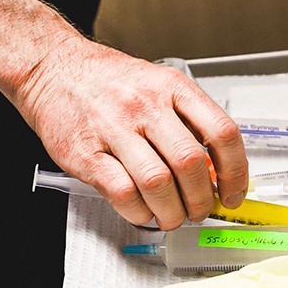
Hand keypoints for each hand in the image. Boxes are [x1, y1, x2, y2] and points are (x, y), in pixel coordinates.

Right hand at [18, 41, 248, 229]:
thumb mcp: (159, 87)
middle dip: (202, 200)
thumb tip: (216, 172)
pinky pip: (123, 194)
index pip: (222, 133)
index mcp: (173, 88)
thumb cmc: (110, 84)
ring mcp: (114, 128)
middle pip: (191, 164)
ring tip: (172, 217)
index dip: (235, 172)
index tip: (232, 194)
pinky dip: (140, 214)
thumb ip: (189, 124)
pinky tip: (143, 212)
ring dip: (172, 213)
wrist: (52, 69)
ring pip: (158, 184)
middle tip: (199, 211)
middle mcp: (146, 105)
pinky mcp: (86, 153)